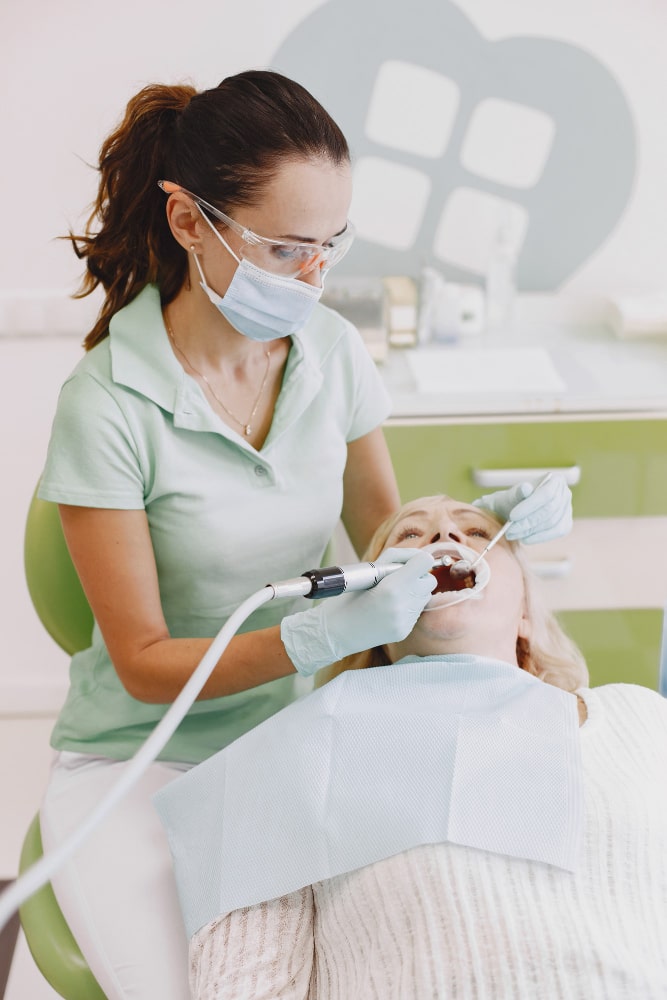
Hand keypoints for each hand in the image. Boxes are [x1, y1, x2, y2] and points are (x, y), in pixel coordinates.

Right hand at [281, 547, 436, 675]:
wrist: (335, 632)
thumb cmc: (347, 598)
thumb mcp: (368, 571)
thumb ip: (395, 559)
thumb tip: (419, 556)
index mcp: (392, 587)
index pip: (425, 563)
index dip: (418, 559)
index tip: (409, 563)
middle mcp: (402, 605)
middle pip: (430, 581)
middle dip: (418, 577)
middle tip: (399, 578)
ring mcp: (404, 621)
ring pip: (425, 597)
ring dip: (413, 592)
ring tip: (391, 595)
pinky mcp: (404, 631)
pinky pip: (416, 612)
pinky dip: (406, 607)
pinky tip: (388, 609)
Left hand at [472, 474, 572, 543]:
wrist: (515, 511)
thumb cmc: (513, 500)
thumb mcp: (511, 496)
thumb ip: (517, 492)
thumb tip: (525, 488)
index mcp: (555, 480)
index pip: (545, 493)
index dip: (530, 506)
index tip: (512, 517)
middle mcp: (565, 493)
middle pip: (549, 509)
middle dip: (528, 521)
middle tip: (510, 530)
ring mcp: (567, 509)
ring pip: (552, 522)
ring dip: (530, 531)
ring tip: (512, 534)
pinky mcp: (566, 524)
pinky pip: (555, 532)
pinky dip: (539, 537)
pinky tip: (525, 539)